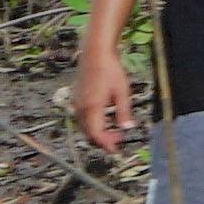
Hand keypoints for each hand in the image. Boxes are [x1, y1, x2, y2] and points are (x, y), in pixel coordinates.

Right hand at [71, 43, 138, 163]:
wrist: (95, 53)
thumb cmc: (111, 70)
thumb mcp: (122, 92)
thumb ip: (124, 112)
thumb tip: (128, 129)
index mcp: (92, 107)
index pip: (96, 135)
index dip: (107, 145)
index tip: (117, 150)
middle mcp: (80, 108)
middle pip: (89, 134)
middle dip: (104, 141)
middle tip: (120, 140)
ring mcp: (76, 103)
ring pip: (85, 127)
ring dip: (98, 133)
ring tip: (115, 131)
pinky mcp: (76, 99)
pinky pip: (82, 119)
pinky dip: (93, 124)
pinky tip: (106, 120)